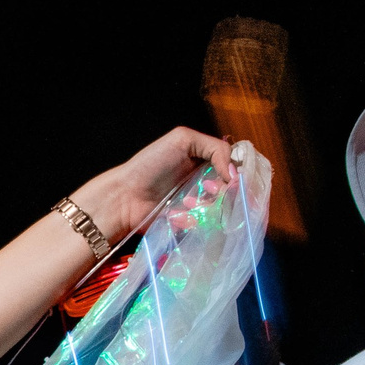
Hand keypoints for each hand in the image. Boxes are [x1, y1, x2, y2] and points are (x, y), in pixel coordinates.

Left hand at [72, 128, 236, 241]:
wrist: (125, 196)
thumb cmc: (150, 164)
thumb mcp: (183, 140)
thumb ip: (215, 147)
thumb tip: (235, 172)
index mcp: (208, 161)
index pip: (237, 167)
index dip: (239, 172)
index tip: (231, 177)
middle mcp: (208, 182)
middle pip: (235, 190)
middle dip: (226, 190)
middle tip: (211, 189)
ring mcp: (200, 204)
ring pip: (223, 209)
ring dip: (209, 204)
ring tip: (189, 201)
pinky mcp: (192, 223)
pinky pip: (207, 225)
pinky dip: (195, 218)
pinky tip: (179, 213)